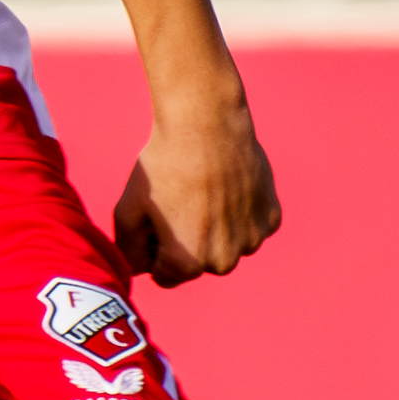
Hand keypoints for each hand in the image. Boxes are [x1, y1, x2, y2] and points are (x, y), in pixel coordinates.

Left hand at [110, 81, 278, 284]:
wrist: (206, 124)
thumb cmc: (164, 165)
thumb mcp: (128, 209)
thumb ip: (127, 250)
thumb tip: (137, 269)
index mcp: (187, 264)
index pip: (165, 276)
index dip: (156, 249)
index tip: (158, 220)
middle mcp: (224, 261)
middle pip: (200, 264)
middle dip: (189, 243)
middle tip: (182, 203)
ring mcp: (252, 240)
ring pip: (229, 246)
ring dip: (218, 230)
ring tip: (206, 193)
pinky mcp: (271, 218)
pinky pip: (252, 227)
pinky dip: (242, 214)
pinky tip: (228, 187)